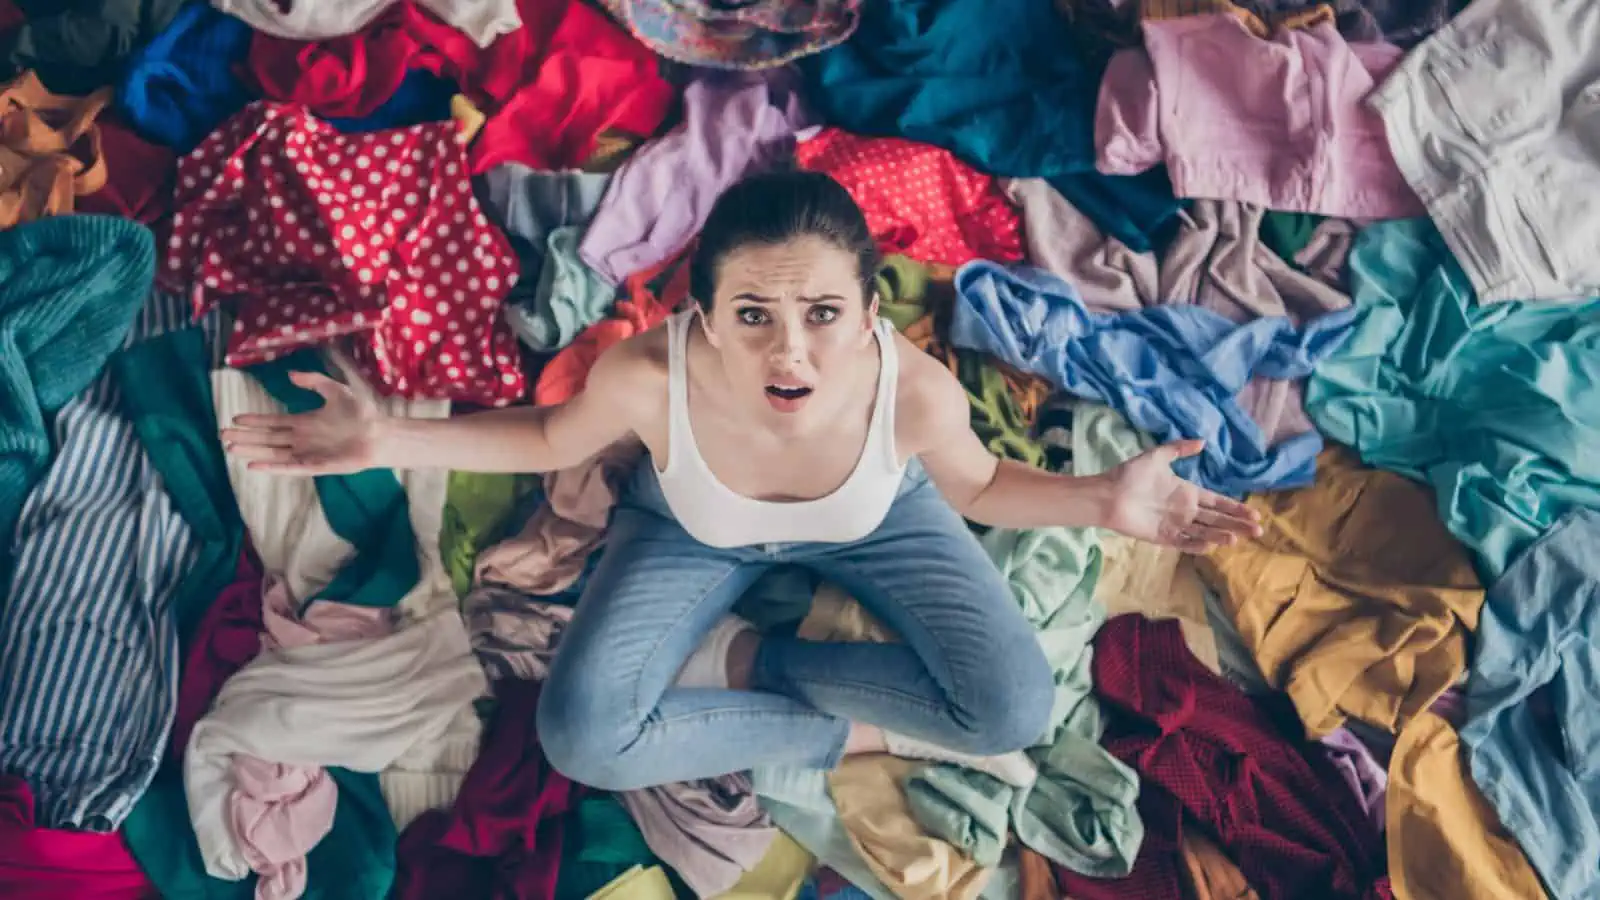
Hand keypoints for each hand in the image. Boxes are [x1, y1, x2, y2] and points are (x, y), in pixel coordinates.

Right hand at [220, 371, 384, 474]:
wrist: (380, 433)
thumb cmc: (362, 414)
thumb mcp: (335, 391)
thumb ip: (314, 382)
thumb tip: (291, 374)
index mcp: (305, 423)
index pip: (273, 422)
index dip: (254, 421)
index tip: (235, 418)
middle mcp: (302, 439)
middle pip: (267, 438)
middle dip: (245, 436)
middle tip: (222, 435)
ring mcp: (308, 453)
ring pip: (273, 453)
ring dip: (252, 450)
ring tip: (230, 447)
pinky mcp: (315, 466)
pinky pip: (289, 467)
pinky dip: (272, 467)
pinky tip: (253, 464)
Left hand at [1100, 439, 1261, 552]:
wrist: (1108, 494)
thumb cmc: (1130, 474)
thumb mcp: (1157, 456)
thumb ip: (1179, 449)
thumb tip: (1202, 441)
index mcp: (1187, 492)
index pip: (1218, 502)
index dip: (1236, 508)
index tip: (1255, 513)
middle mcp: (1185, 510)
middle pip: (1217, 520)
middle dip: (1237, 525)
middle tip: (1258, 530)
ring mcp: (1175, 525)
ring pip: (1204, 532)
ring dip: (1221, 535)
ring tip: (1237, 538)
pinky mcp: (1162, 537)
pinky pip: (1184, 543)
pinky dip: (1197, 545)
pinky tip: (1211, 545)